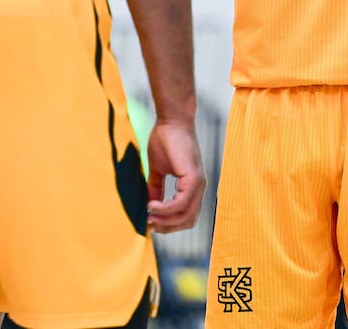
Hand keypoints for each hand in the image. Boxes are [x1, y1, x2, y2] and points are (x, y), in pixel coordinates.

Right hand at [144, 118, 204, 232]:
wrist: (171, 121)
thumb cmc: (165, 140)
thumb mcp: (158, 170)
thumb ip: (156, 188)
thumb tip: (149, 206)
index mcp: (193, 187)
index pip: (186, 216)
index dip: (169, 224)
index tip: (151, 223)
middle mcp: (199, 187)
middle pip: (187, 221)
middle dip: (167, 227)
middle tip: (149, 224)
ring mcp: (198, 183)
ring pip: (186, 215)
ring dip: (166, 220)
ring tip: (148, 215)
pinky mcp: (194, 178)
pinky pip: (181, 202)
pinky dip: (166, 208)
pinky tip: (152, 205)